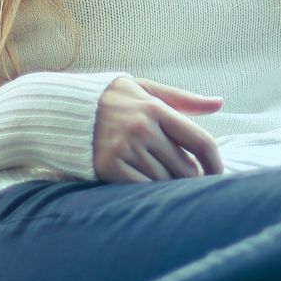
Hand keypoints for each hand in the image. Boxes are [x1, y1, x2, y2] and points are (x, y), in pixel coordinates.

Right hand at [92, 75, 225, 182]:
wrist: (60, 107)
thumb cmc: (110, 98)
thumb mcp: (145, 89)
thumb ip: (183, 99)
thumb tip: (219, 104)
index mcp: (155, 108)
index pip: (200, 141)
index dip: (215, 163)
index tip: (218, 174)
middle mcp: (141, 129)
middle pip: (185, 168)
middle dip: (189, 176)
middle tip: (182, 176)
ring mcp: (124, 149)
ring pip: (164, 182)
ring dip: (168, 185)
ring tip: (162, 178)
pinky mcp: (107, 167)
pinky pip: (141, 189)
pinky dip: (148, 191)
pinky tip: (146, 185)